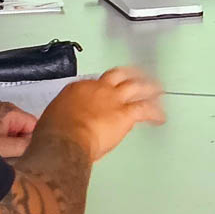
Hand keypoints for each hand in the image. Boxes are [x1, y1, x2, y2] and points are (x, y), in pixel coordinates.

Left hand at [0, 100, 37, 157]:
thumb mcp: (5, 149)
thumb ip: (26, 146)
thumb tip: (36, 146)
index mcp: (9, 110)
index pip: (34, 125)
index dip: (30, 141)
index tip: (22, 153)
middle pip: (20, 127)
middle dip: (16, 142)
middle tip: (6, 155)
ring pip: (6, 129)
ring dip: (3, 142)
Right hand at [37, 66, 164, 160]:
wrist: (64, 139)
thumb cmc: (55, 134)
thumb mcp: (54, 119)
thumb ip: (67, 118)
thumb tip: (69, 125)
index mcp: (78, 89)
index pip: (95, 83)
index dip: (105, 87)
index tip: (107, 90)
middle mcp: (97, 89)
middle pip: (118, 75)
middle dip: (130, 74)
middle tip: (138, 74)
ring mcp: (113, 99)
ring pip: (136, 86)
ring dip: (149, 87)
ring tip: (157, 90)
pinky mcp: (124, 113)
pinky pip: (145, 109)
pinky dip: (155, 113)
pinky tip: (160, 117)